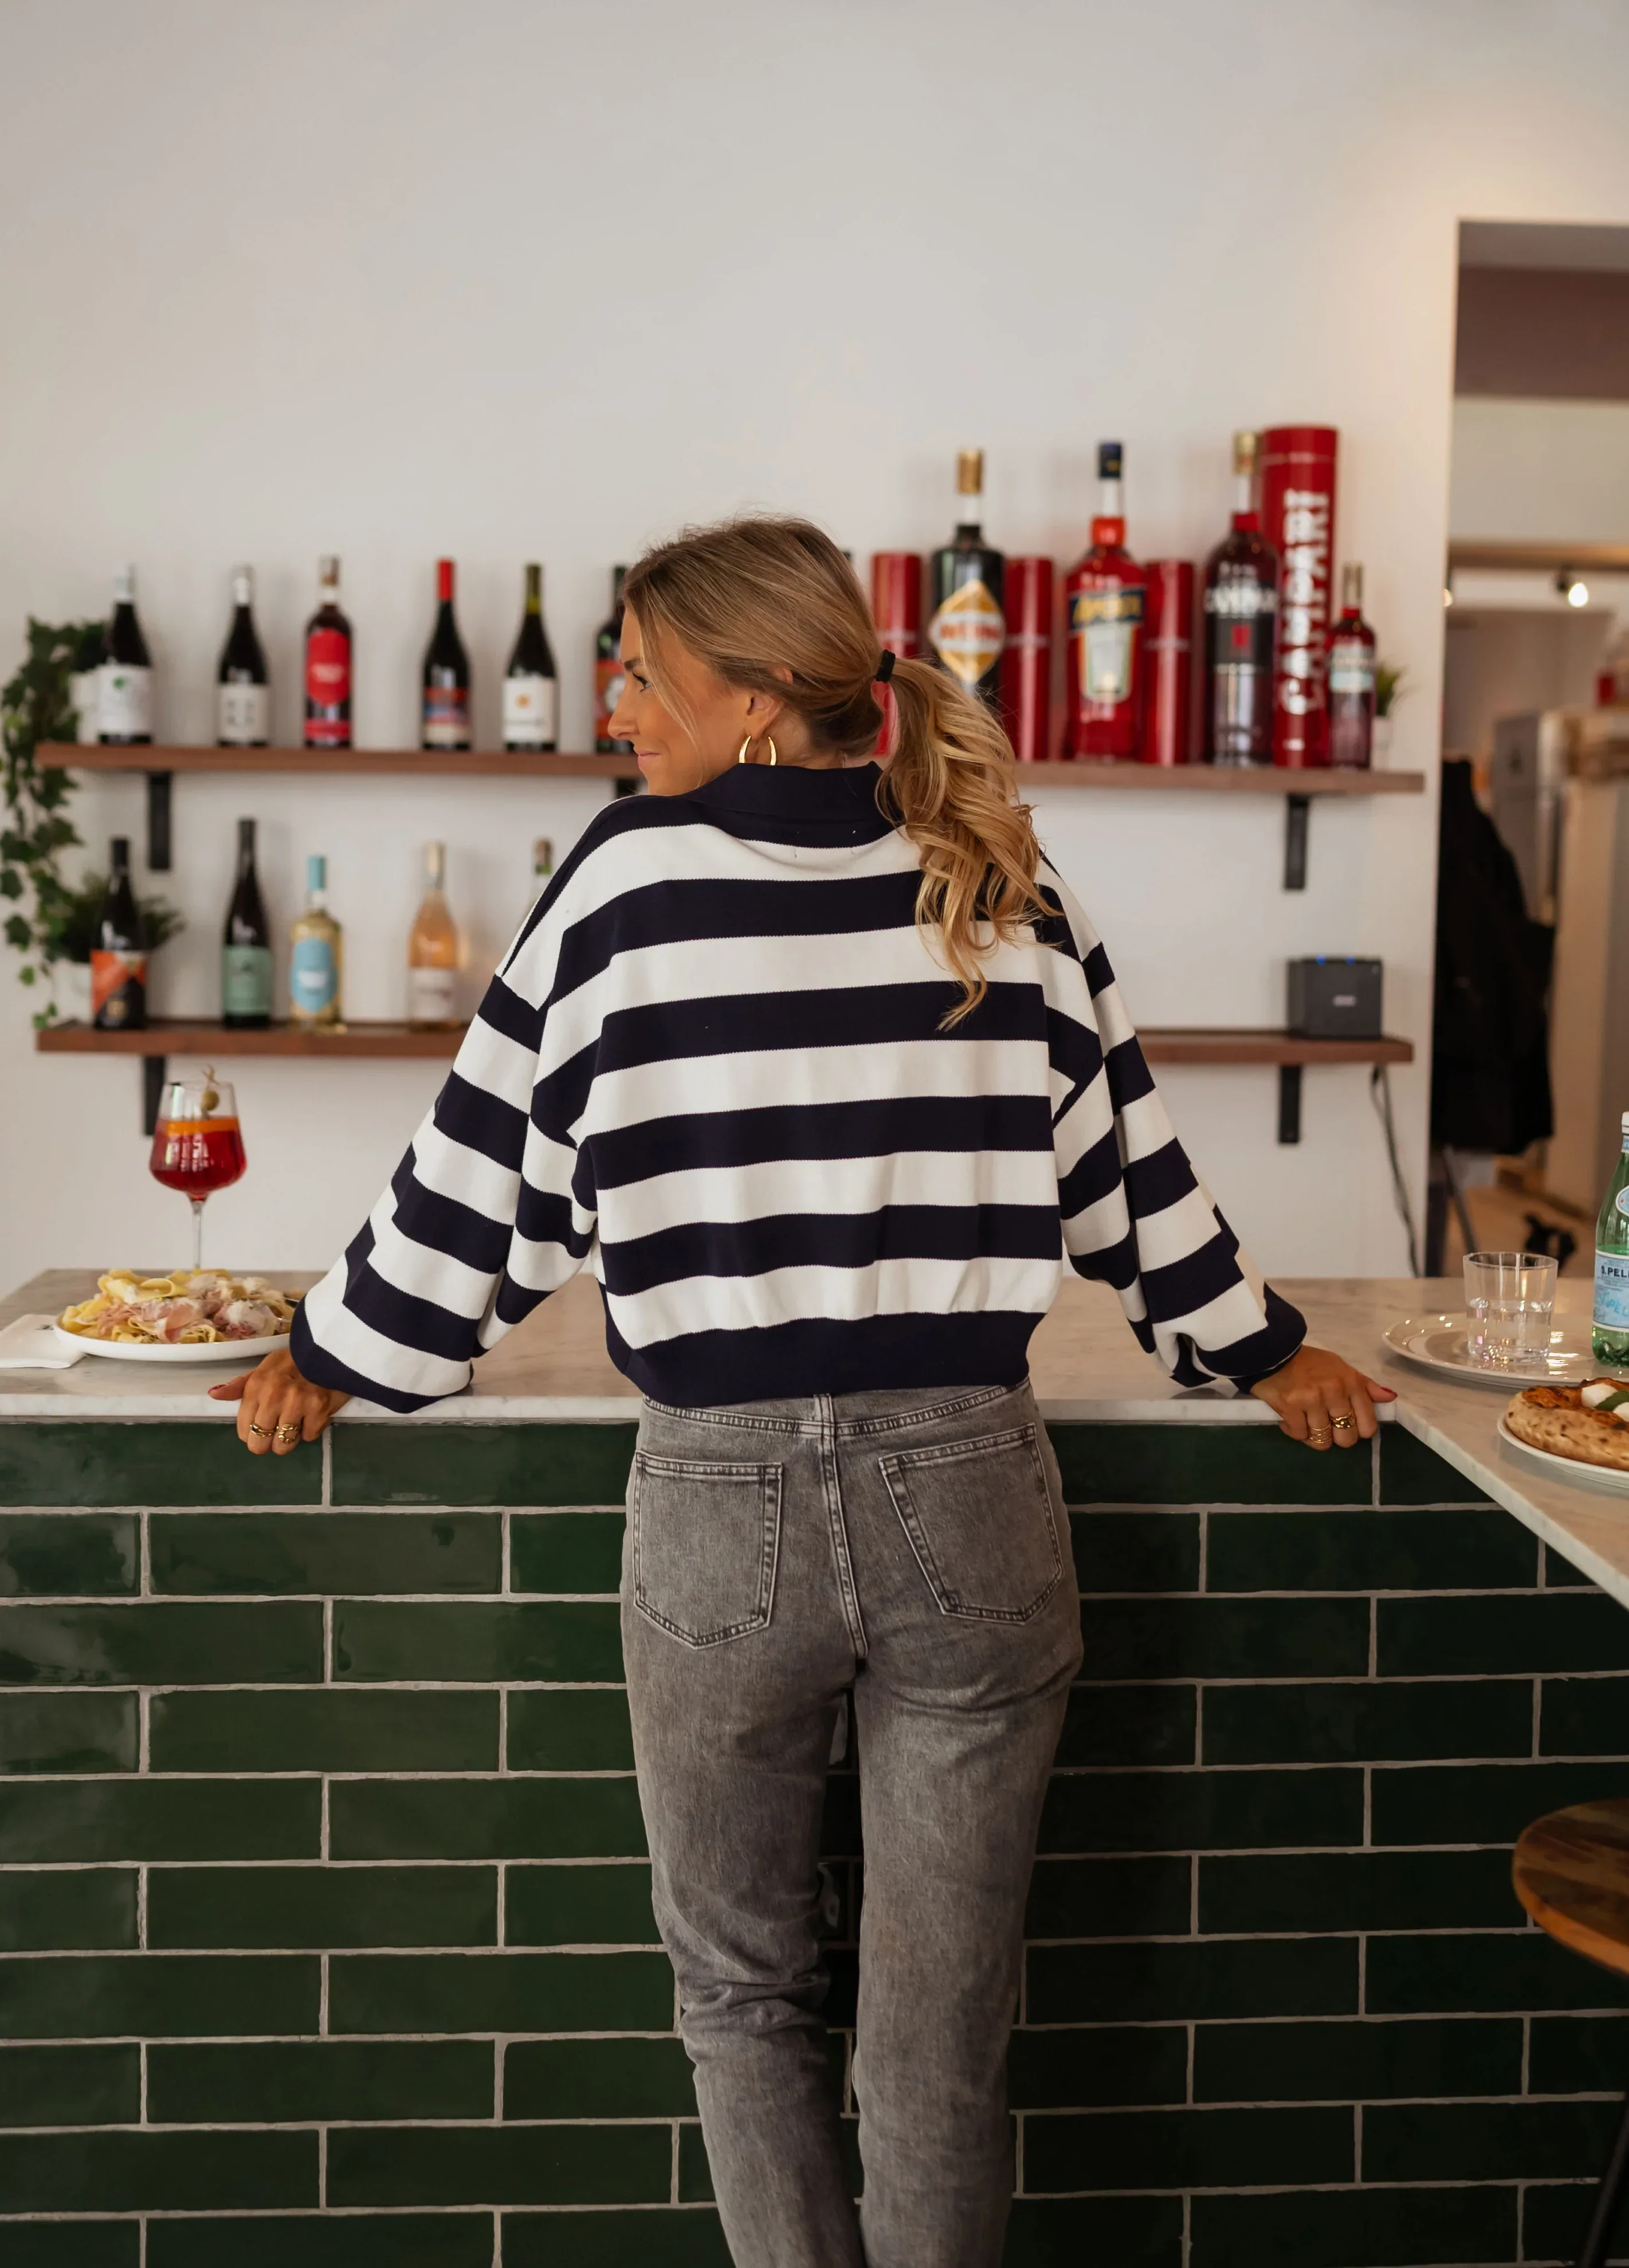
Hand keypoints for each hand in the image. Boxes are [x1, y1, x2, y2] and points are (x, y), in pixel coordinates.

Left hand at [209, 1345, 348, 1454]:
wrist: (331, 1351)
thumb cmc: (294, 1361)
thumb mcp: (264, 1368)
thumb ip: (239, 1385)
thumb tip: (214, 1394)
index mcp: (256, 1387)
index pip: (243, 1430)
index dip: (252, 1433)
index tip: (262, 1425)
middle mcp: (273, 1397)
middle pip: (259, 1444)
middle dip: (268, 1442)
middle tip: (277, 1430)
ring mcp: (296, 1405)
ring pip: (283, 1446)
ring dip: (289, 1440)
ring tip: (295, 1423)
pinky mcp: (319, 1411)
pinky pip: (308, 1436)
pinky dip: (311, 1429)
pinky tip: (312, 1414)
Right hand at [1249, 1341, 1395, 1450]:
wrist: (1272, 1351)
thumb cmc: (1309, 1362)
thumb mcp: (1340, 1367)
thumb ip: (1365, 1386)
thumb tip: (1390, 1397)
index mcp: (1351, 1382)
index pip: (1367, 1425)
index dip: (1359, 1431)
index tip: (1347, 1424)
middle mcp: (1334, 1392)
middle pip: (1346, 1438)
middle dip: (1336, 1437)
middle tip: (1325, 1425)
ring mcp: (1311, 1401)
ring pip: (1322, 1440)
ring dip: (1313, 1435)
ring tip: (1306, 1421)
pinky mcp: (1289, 1408)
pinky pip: (1299, 1435)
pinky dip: (1294, 1431)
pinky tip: (1290, 1418)